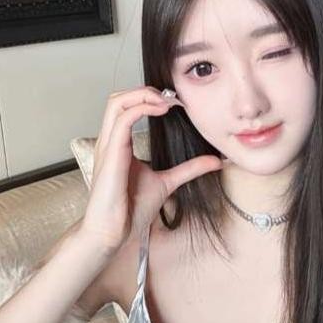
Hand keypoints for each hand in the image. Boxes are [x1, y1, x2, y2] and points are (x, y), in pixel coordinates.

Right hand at [79, 86, 222, 252]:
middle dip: (146, 91)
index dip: (150, 98)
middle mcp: (110, 141)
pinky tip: (161, 110)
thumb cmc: (130, 210)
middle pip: (118, 98)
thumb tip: (214, 161)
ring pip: (116, 102)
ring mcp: (107, 145)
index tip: (177, 103)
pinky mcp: (110, 154)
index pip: (127, 107)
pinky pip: (122, 120)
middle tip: (173, 98)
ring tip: (167, 101)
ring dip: (143, 94)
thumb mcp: (167, 182)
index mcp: (118, 144)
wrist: (113, 232)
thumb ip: (188, 169)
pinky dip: (142, 108)